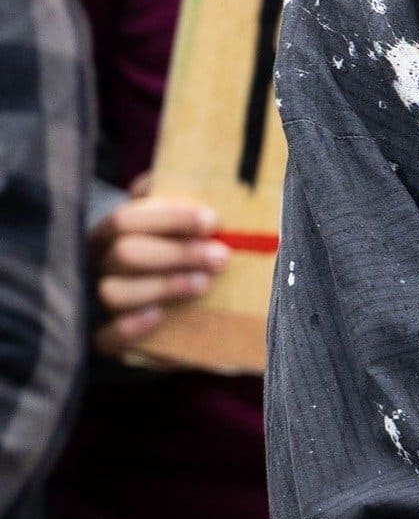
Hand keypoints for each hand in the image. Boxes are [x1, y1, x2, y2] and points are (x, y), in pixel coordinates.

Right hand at [92, 181, 226, 350]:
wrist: (177, 320)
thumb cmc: (175, 260)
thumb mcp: (176, 229)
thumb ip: (171, 200)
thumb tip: (167, 178)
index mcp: (111, 235)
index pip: (127, 219)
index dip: (170, 218)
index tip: (213, 221)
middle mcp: (98, 266)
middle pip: (125, 253)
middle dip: (177, 253)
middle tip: (221, 256)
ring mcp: (96, 302)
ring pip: (114, 292)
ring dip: (164, 285)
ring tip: (203, 284)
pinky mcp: (103, 340)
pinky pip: (106, 337)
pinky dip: (131, 327)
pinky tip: (158, 317)